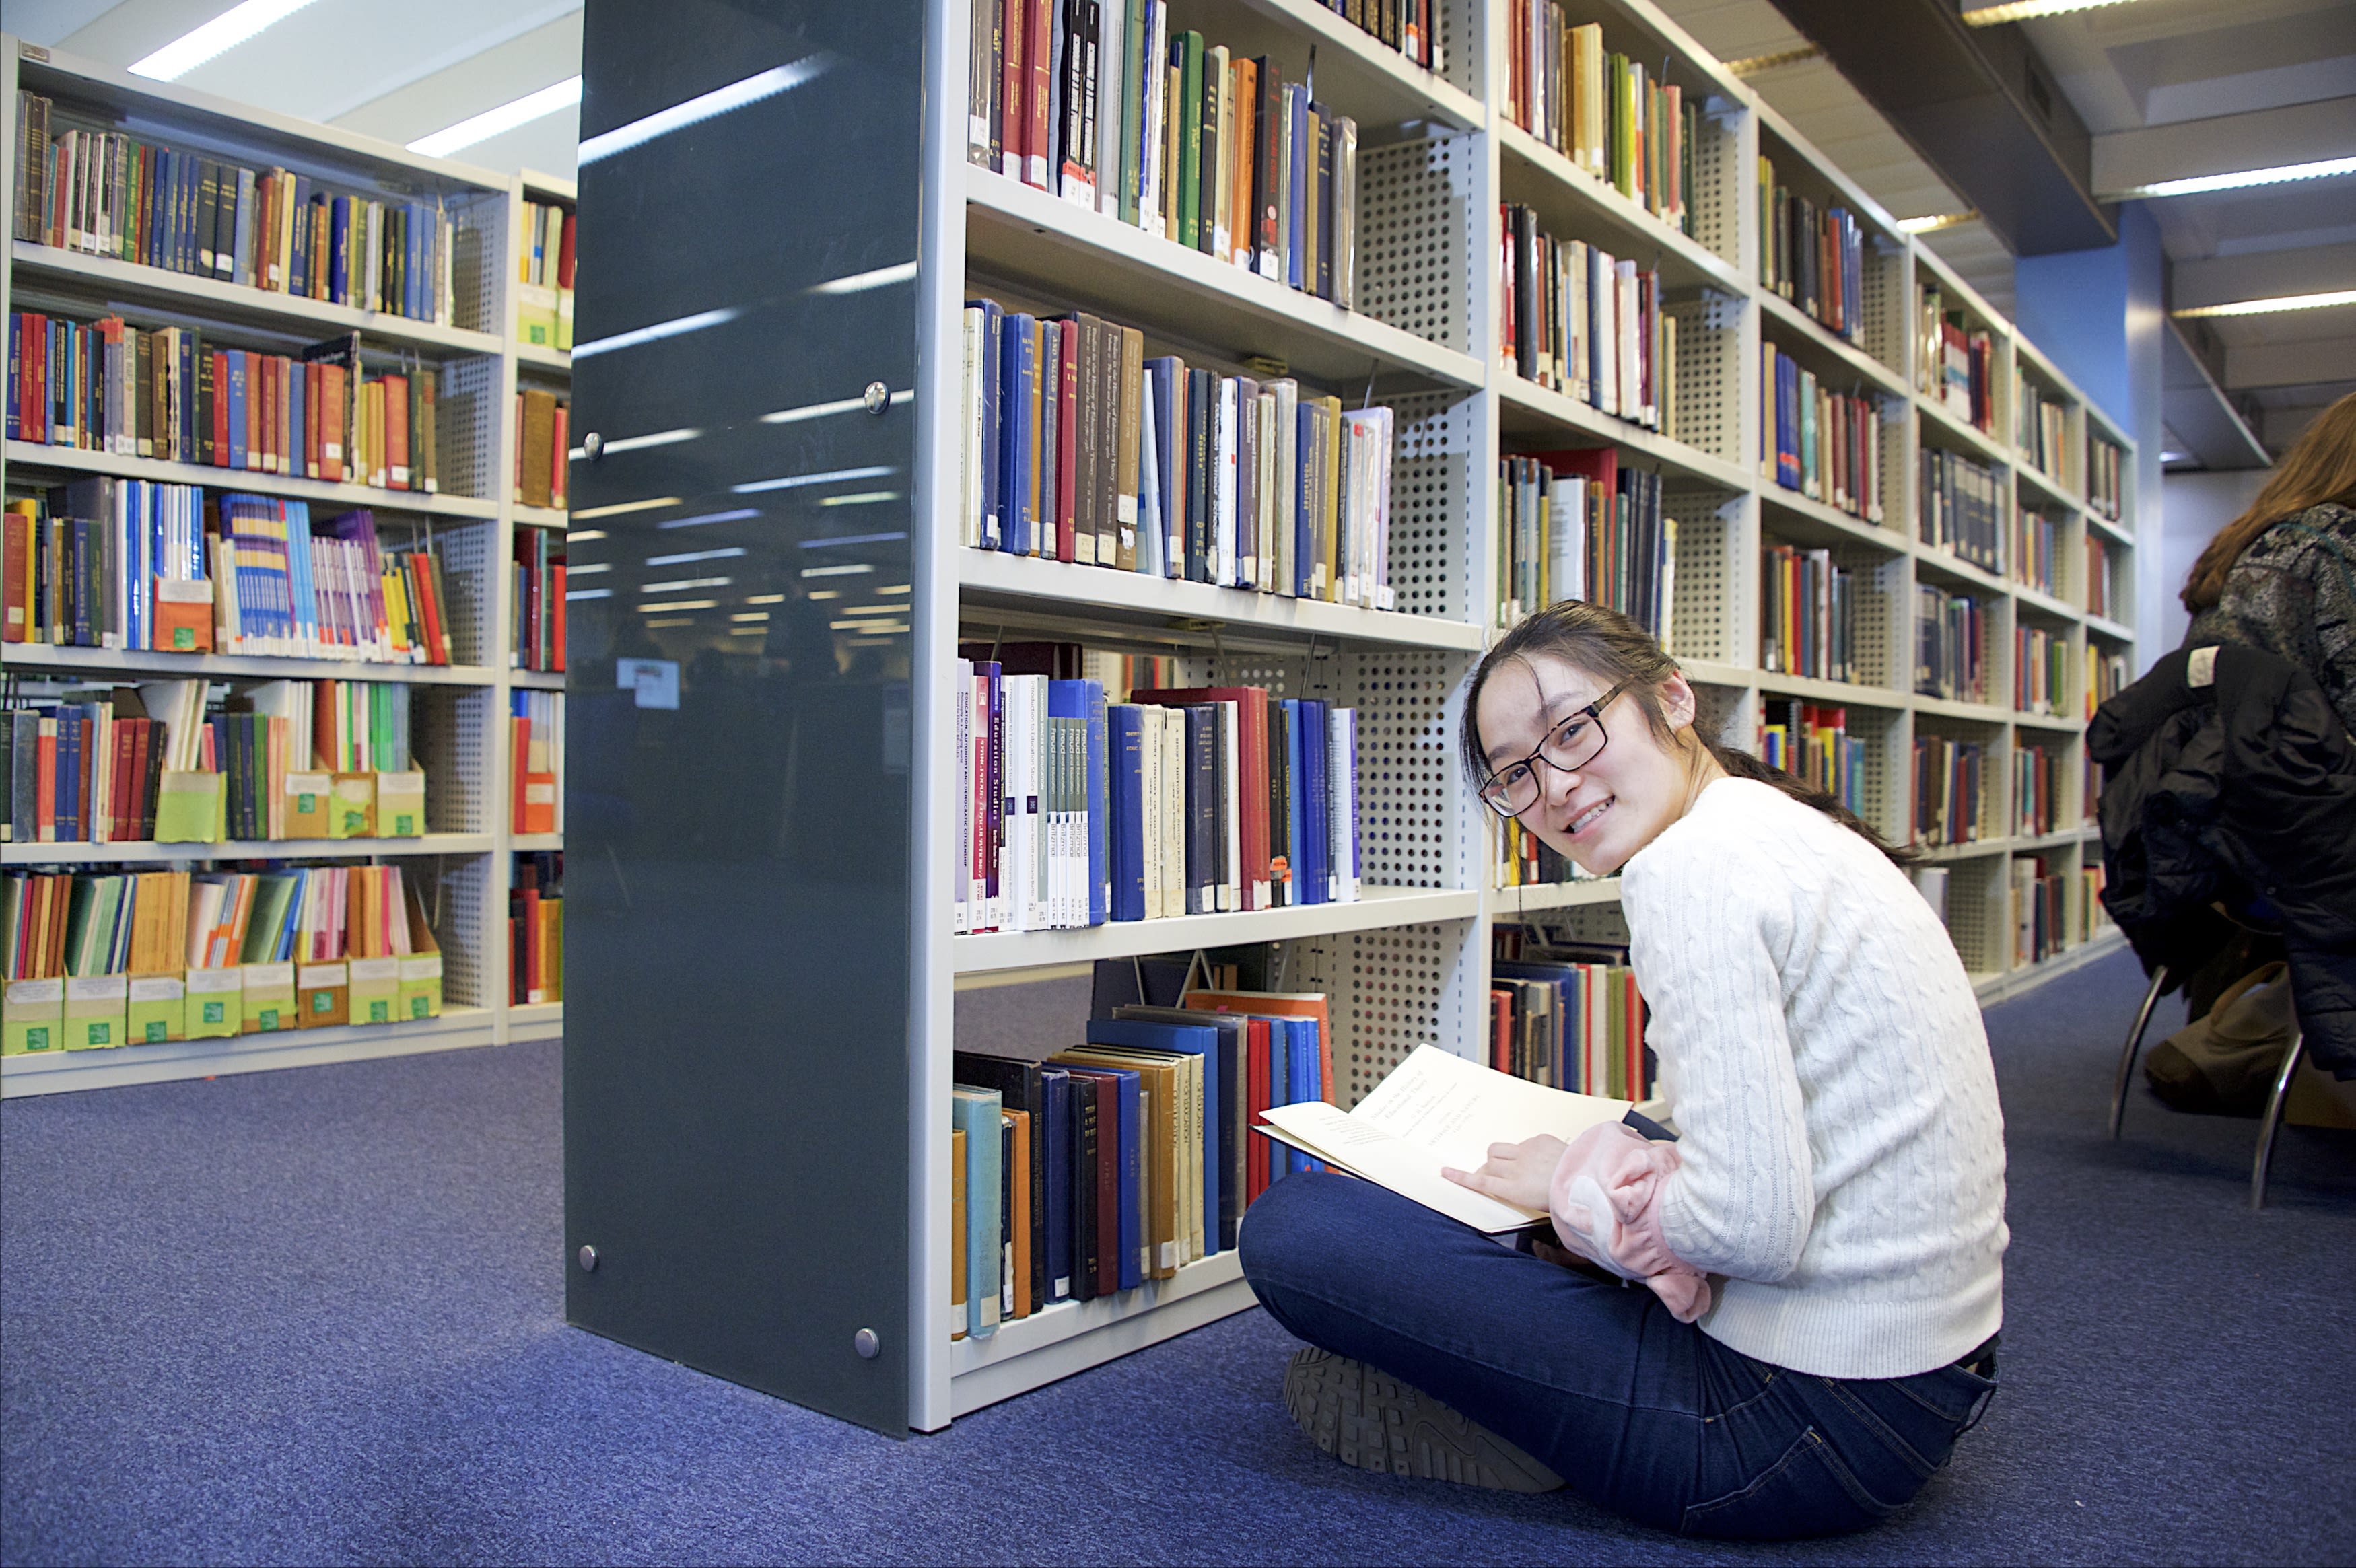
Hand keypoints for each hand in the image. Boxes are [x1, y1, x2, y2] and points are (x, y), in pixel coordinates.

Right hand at [1441, 1134, 1567, 1212]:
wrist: (1587, 1179)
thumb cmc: (1565, 1198)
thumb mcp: (1538, 1206)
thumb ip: (1519, 1194)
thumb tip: (1509, 1187)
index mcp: (1515, 1189)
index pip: (1481, 1180)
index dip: (1461, 1177)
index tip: (1445, 1172)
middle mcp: (1516, 1169)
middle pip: (1488, 1163)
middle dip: (1486, 1168)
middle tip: (1493, 1174)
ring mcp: (1527, 1151)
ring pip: (1499, 1149)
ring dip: (1499, 1156)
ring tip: (1511, 1163)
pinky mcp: (1539, 1139)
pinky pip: (1523, 1142)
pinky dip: (1525, 1150)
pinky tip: (1540, 1158)